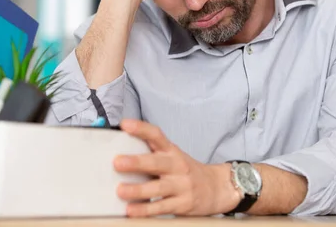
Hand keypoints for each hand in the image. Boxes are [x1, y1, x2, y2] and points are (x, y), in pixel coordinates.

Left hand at [114, 119, 240, 216]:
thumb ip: (152, 153)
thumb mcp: (173, 156)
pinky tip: (132, 210)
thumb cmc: (186, 171)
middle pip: (156, 163)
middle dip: (136, 162)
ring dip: (138, 190)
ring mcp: (181, 186)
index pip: (156, 135)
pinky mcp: (183, 204)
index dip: (141, 128)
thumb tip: (121, 151)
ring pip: (158, 188)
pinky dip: (146, 209)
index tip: (125, 125)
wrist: (217, 188)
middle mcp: (177, 166)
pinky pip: (162, 207)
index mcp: (172, 151)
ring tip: (121, 191)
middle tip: (117, 162)